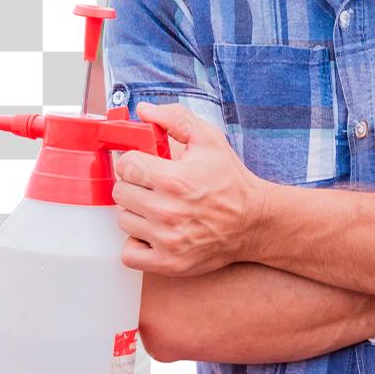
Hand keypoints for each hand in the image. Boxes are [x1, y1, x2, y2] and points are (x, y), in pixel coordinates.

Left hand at [112, 100, 271, 276]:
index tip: (145, 164)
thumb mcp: (209, 139)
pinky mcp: (168, 262)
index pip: (125, 165)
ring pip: (123, 220)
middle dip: (134, 184)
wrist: (254, 221)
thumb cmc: (231, 181)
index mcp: (173, 179)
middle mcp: (166, 211)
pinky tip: (152, 231)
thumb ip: (175, 118)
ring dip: (136, 212)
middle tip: (152, 184)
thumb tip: (144, 110)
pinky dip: (137, 243)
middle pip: (120, 192)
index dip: (134, 160)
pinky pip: (130, 253)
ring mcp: (166, 240)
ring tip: (156, 206)